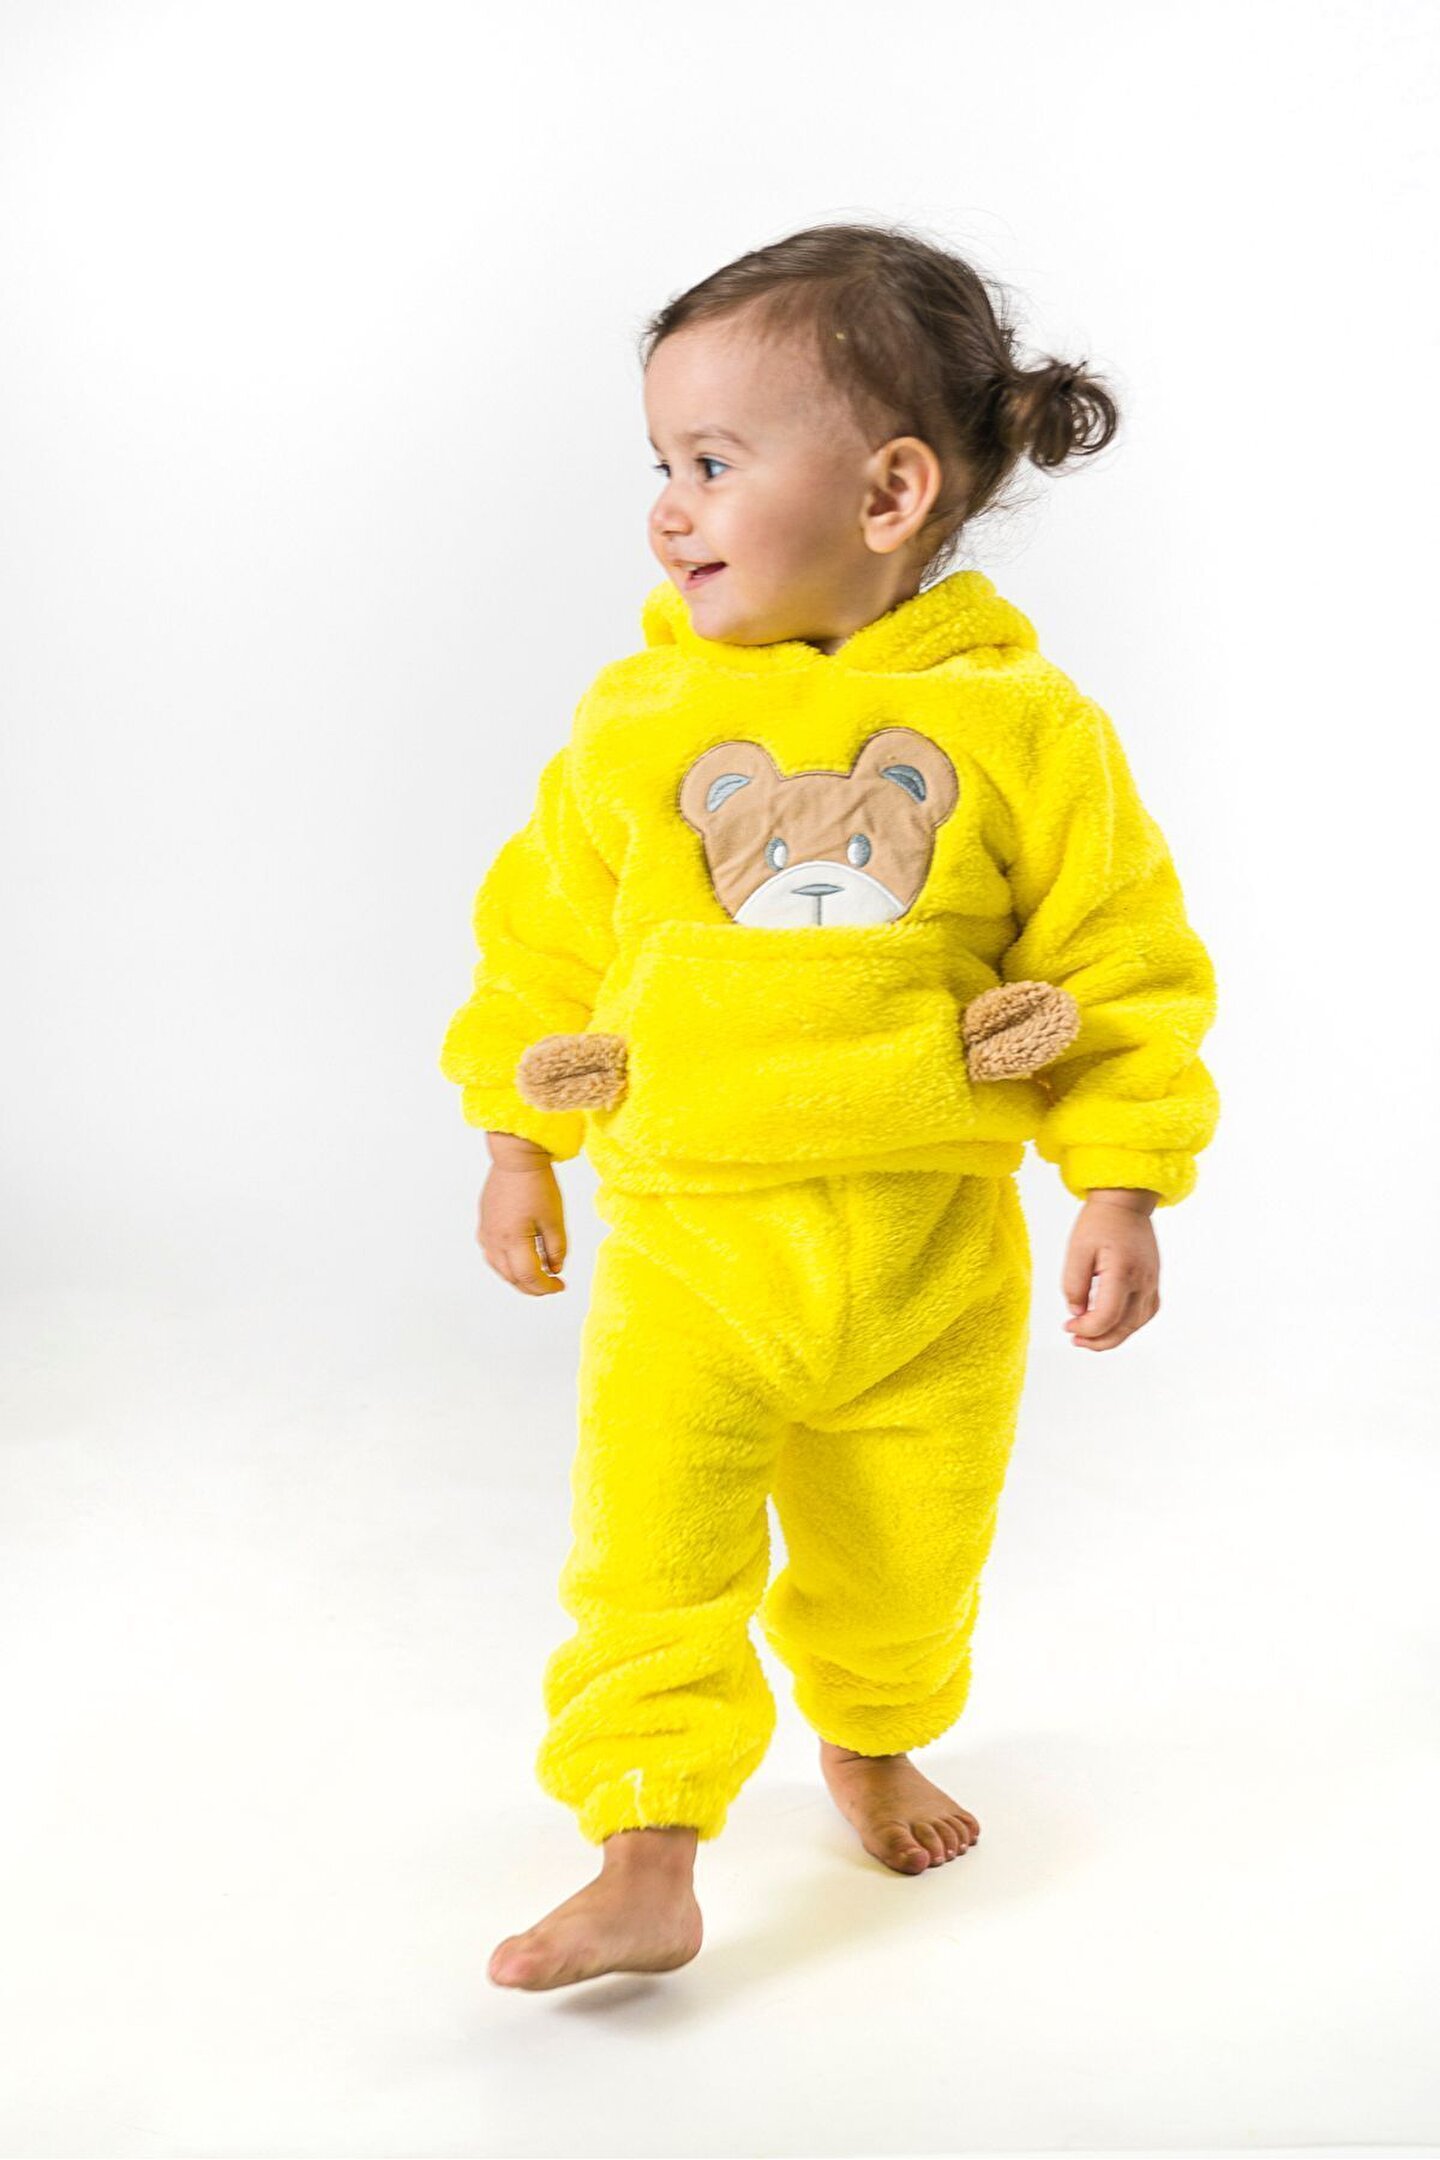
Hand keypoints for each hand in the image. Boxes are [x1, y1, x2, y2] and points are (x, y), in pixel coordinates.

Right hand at [478, 1133, 566, 1295]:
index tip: (561, 1286)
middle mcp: (495, 1241)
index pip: (530, 1277)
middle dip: (533, 1287)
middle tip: (552, 1285)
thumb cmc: (536, 1184)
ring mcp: (486, 1233)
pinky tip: (519, 1259)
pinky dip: (507, 1264)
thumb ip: (556, 1248)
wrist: (515, 1158)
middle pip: (512, 1278)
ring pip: (500, 1269)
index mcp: (513, 1241)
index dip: (547, 1287)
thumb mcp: (554, 1219)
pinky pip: (492, 1254)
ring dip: (519, 1277)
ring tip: (538, 1275)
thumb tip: (555, 1269)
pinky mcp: (484, 1224)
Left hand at [1062, 1190, 1159, 1350]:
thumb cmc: (1099, 1222)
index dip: (1086, 1329)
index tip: (1068, 1326)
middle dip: (1098, 1340)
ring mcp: (1152, 1282)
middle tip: (1075, 1339)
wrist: (1125, 1203)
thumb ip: (1074, 1284)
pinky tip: (1111, 1323)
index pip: (1107, 1317)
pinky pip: (1145, 1313)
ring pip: (1137, 1324)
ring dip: (1113, 1336)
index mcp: (1123, 1273)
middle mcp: (1143, 1281)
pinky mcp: (1153, 1281)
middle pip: (1124, 1327)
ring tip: (1090, 1336)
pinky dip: (1128, 1324)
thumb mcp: (1077, 1250)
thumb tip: (1076, 1312)